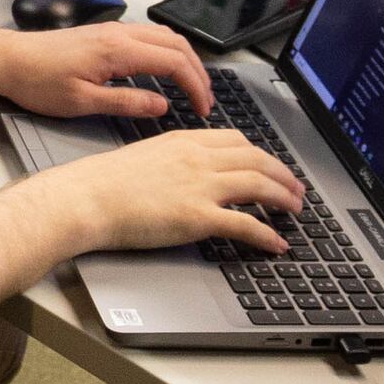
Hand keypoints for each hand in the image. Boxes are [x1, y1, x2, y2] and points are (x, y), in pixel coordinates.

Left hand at [0, 20, 213, 123]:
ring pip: (163, 36)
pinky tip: (164, 70)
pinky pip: (147, 37)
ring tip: (192, 86)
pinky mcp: (103, 35)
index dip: (195, 86)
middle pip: (176, 44)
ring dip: (183, 59)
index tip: (203, 108)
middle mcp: (118, 34)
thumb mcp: (82, 103)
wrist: (7, 59)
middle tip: (205, 100)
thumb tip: (161, 105)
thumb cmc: (36, 80)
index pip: (173, 62)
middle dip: (197, 72)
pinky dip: (166, 52)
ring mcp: (111, 31)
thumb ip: (125, 102)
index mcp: (117, 50)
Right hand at [44, 128, 302, 256]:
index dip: (260, 153)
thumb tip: (182, 174)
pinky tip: (276, 242)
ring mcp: (201, 186)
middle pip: (257, 159)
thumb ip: (170, 160)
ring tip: (296, 210)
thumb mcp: (143, 156)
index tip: (270, 164)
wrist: (87, 197)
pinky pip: (245, 223)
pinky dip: (267, 234)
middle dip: (283, 174)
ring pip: (259, 185)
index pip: (236, 140)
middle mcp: (198, 158)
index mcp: (184, 140)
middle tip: (296, 188)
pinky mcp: (198, 217)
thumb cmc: (103, 182)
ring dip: (284, 198)